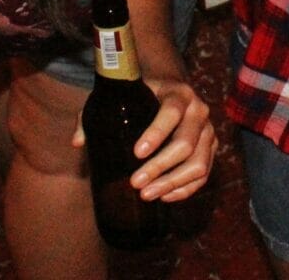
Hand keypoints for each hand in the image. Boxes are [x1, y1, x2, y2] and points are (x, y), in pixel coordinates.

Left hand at [73, 79, 215, 201]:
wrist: (172, 92)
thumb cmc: (140, 96)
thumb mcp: (118, 96)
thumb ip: (94, 115)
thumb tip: (78, 142)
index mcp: (178, 93)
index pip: (171, 112)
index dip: (156, 133)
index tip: (136, 153)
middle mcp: (199, 110)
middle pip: (186, 144)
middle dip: (159, 167)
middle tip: (135, 183)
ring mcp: (208, 131)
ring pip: (198, 164)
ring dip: (172, 183)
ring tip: (146, 195)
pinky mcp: (211, 149)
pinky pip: (204, 175)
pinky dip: (185, 190)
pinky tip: (165, 197)